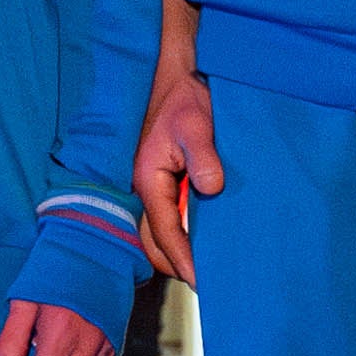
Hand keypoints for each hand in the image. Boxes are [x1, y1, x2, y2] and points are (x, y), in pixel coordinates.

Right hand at [133, 65, 223, 280]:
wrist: (173, 72)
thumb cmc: (183, 96)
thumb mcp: (195, 124)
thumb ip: (203, 156)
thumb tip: (211, 188)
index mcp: (148, 180)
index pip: (165, 233)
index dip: (183, 260)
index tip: (200, 281)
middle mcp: (144, 187)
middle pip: (153, 241)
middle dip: (175, 264)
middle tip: (204, 283)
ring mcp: (150, 184)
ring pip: (157, 230)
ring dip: (175, 250)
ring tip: (202, 268)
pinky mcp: (160, 178)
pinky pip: (165, 215)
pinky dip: (179, 232)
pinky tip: (199, 238)